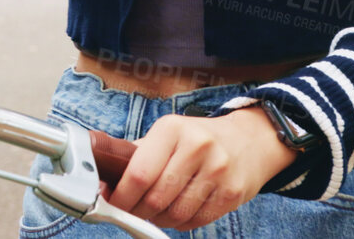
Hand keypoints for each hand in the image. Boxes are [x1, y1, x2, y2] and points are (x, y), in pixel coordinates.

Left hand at [103, 106, 298, 229]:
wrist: (249, 140)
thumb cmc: (198, 139)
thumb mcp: (168, 134)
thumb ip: (137, 155)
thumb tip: (104, 181)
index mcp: (172, 129)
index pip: (139, 174)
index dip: (121, 196)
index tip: (112, 202)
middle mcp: (197, 147)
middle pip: (155, 198)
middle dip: (137, 211)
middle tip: (132, 210)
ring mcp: (218, 171)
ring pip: (174, 214)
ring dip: (159, 219)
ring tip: (156, 210)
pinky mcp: (232, 193)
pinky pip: (195, 221)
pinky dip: (180, 223)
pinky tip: (177, 212)